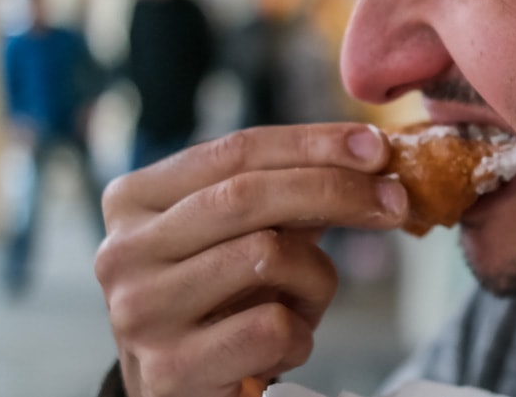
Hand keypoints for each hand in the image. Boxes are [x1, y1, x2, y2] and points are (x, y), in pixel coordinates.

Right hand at [94, 123, 405, 396]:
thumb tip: (367, 157)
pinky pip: (271, 328)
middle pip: (248, 196)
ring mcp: (140, 310)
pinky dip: (300, 335)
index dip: (312, 143)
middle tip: (393, 200)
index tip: (375, 148)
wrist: (176, 391)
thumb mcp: (238, 236)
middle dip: (335, 190)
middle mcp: (123, 250)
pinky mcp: (169, 369)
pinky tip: (282, 345)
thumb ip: (284, 195)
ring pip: (267, 256)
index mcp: (133, 199)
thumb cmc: (215, 302)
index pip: (234, 150)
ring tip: (309, 299)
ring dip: (316, 278)